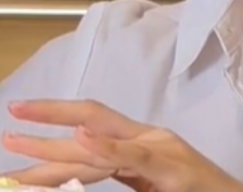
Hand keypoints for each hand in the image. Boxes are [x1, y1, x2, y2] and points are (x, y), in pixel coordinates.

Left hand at [1, 100, 242, 191]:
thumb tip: (75, 176)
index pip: (93, 123)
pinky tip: (82, 140)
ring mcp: (160, 150)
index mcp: (141, 142)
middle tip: (9, 125)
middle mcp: (148, 138)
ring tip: (21, 141)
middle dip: (47, 127)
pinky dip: (106, 148)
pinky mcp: (171, 167)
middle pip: (92, 126)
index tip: (21, 121)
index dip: (57, 116)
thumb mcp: (147, 183)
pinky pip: (133, 158)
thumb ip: (117, 171)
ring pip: (103, 142)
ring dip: (59, 145)